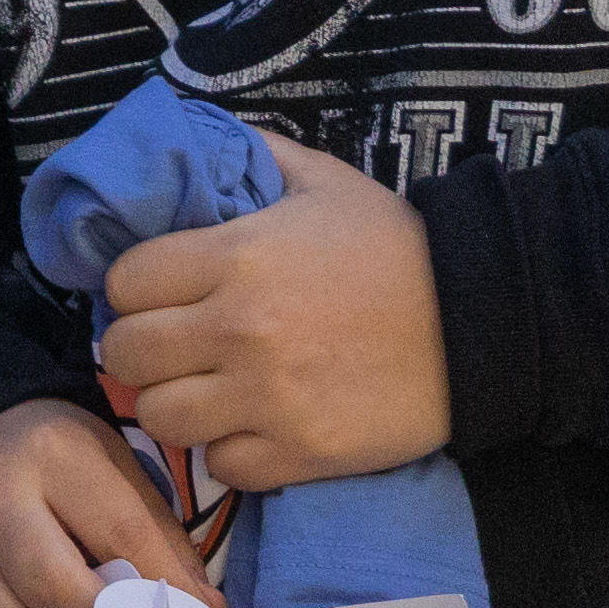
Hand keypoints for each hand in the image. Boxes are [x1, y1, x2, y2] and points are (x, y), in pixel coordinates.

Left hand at [98, 132, 454, 492]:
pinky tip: (252, 426)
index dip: (133, 289)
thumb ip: (255, 155)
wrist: (484, 323)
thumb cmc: (398, 248)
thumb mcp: (323, 181)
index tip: (156, 294)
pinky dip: (230, 451)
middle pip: (126, 355)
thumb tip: (201, 139)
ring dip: (175, 405)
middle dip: (139, 349)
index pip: (124, 282)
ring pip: (162, 418)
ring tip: (204, 391)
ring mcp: (269, 398)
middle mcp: (240, 329)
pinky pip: (223, 467)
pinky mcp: (302, 453)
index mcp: (235, 256)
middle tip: (170, 347)